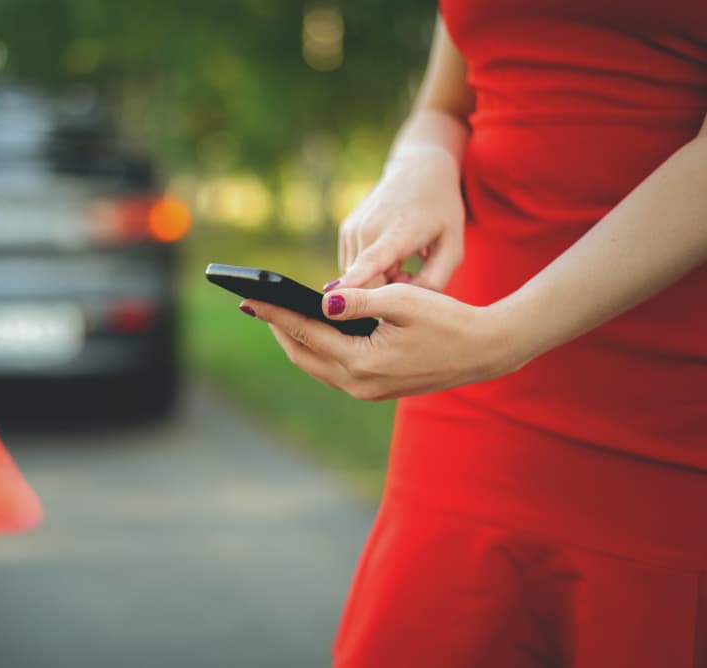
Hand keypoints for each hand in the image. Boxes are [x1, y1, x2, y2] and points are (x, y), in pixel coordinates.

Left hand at [240, 284, 526, 400]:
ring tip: (275, 314)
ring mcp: (366, 391)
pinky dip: (316, 348)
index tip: (249, 298)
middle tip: (255, 304)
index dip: (274, 313)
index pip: (304, 332)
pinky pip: (332, 369)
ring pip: (314, 364)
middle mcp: (358, 384)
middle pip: (301, 353)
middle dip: (277, 328)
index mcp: (361, 362)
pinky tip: (310, 329)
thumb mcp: (402, 300)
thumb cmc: (447, 319)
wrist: (484, 350)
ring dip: (294, 339)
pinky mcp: (375, 389)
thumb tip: (320, 301)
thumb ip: (358, 300)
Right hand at [333, 146, 464, 291]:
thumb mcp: (452, 247)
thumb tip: (402, 305)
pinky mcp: (346, 231)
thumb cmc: (441, 211)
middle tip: (412, 275)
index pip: (371, 261)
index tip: (333, 299)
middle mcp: (368, 228)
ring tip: (403, 263)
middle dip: (386, 292)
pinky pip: (353, 266)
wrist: (419, 170)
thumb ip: (434, 281)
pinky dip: (369, 270)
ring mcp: (353, 229)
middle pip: (365, 282)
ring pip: (357, 276)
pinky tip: (389, 257)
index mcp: (399, 231)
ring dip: (378, 279)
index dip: (353, 282)